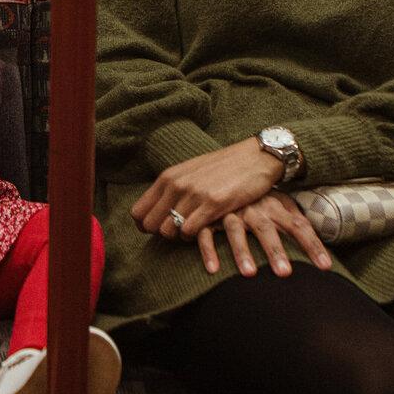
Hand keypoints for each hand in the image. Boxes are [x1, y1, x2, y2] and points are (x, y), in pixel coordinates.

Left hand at [132, 138, 284, 238]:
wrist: (255, 157)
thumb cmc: (223, 167)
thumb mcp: (190, 171)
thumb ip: (172, 187)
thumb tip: (155, 210)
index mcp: (168, 177)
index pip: (139, 212)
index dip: (145, 226)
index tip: (159, 228)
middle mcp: (176, 185)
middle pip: (151, 225)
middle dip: (161, 234)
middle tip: (178, 232)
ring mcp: (194, 194)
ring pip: (169, 231)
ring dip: (178, 237)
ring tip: (192, 231)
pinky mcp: (213, 204)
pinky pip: (190, 231)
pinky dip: (194, 237)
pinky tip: (204, 230)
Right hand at [193, 193, 332, 277]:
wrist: (227, 166)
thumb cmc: (258, 191)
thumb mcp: (277, 198)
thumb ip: (293, 214)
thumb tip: (316, 231)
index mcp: (275, 205)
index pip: (299, 226)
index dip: (313, 246)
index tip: (325, 267)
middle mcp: (254, 208)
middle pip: (267, 229)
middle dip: (275, 251)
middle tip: (285, 274)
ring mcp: (230, 211)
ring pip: (236, 231)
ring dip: (242, 252)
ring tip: (250, 274)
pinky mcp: (209, 216)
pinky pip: (206, 233)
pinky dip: (208, 250)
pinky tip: (213, 270)